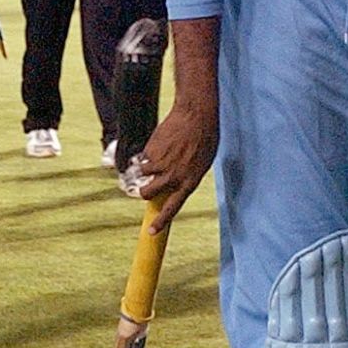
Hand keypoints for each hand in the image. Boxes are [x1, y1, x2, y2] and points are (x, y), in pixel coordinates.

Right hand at [136, 104, 216, 233]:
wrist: (196, 115)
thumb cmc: (204, 138)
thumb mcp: (200, 164)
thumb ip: (185, 177)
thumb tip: (169, 185)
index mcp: (189, 182)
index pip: (172, 207)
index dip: (161, 221)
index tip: (151, 232)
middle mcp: (173, 176)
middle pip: (148, 193)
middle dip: (144, 191)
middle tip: (146, 185)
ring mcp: (161, 163)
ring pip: (143, 173)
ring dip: (147, 165)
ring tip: (162, 151)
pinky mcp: (152, 150)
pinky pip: (144, 156)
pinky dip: (149, 151)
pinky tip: (163, 141)